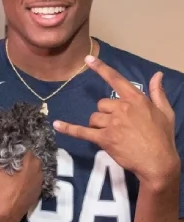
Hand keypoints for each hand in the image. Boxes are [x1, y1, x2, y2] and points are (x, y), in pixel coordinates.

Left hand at [53, 55, 179, 189]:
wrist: (158, 162)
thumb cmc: (162, 137)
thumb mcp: (165, 112)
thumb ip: (158, 92)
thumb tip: (157, 75)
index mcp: (136, 99)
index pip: (116, 79)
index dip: (101, 68)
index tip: (87, 59)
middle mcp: (122, 107)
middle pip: (101, 104)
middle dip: (107, 114)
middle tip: (120, 127)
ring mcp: (112, 123)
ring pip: (94, 118)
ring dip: (99, 126)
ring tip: (114, 136)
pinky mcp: (104, 138)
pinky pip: (82, 131)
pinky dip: (69, 128)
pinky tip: (57, 125)